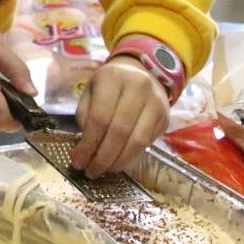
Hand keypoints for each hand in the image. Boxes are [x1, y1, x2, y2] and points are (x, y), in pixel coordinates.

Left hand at [69, 55, 169, 177]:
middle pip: (119, 130)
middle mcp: (138, 87)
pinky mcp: (165, 117)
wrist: (141, 72)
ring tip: (104, 170)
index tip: (78, 161)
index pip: (99, 117)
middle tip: (91, 172)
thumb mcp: (91, 91)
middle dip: (103, 157)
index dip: (88, 144)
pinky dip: (131, 157)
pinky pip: (147, 143)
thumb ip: (85, 115)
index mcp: (113, 77)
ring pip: (137, 140)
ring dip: (118, 161)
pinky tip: (119, 162)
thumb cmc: (109, 85)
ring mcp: (155, 102)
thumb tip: (83, 150)